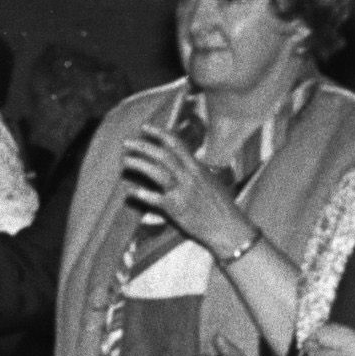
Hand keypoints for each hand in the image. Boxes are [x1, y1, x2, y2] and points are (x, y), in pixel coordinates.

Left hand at [120, 125, 254, 258]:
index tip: (145, 128)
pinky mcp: (176, 209)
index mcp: (198, 168)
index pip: (176, 144)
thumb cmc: (222, 207)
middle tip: (127, 143)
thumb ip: (198, 172)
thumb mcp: (212, 182)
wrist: (229, 228)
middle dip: (143, 146)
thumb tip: (190, 163)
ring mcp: (183, 191)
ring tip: (125, 162)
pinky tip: (129, 191)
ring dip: (139, 165)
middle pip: (163, 155)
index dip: (159, 134)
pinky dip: (141, 194)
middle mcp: (190, 176)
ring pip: (157, 172)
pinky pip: (155, 199)